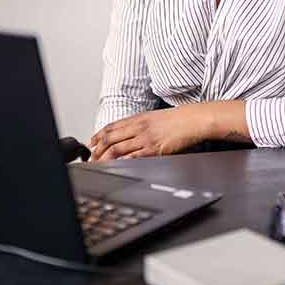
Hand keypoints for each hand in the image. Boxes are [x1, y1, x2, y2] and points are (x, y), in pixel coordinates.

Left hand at [89, 106, 210, 160]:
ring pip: (117, 148)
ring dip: (105, 157)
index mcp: (138, 118)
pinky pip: (133, 156)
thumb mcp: (155, 117)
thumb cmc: (178, 120)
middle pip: (110, 138)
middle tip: (91, 156)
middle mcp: (138, 127)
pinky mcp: (153, 149)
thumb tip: (129, 133)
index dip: (98, 135)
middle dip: (98, 148)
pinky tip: (116, 166)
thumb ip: (141, 124)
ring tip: (99, 164)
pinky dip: (122, 162)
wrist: (193, 120)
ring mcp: (145, 138)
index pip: (112, 126)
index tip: (91, 142)